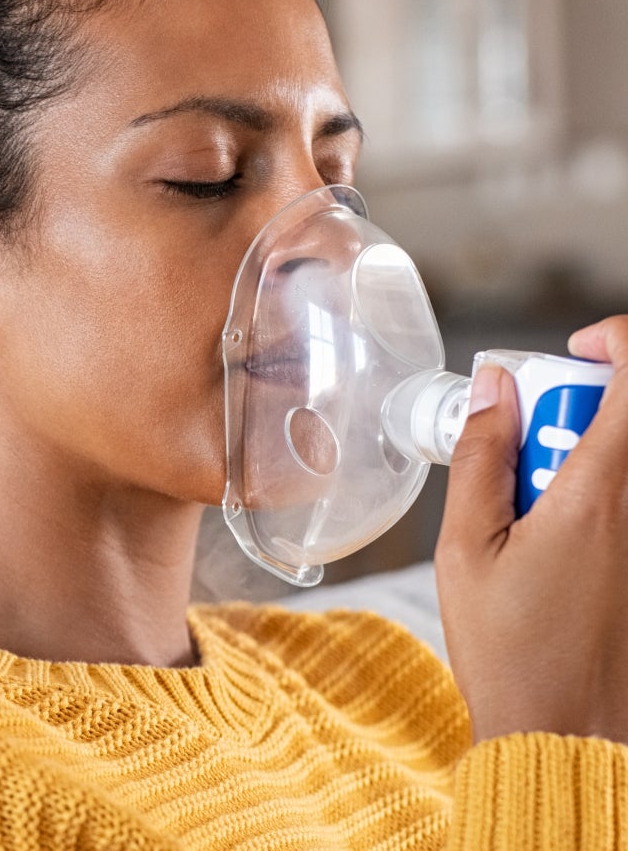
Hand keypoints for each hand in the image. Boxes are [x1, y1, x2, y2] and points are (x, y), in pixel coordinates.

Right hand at [433, 315, 627, 743]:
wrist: (569, 737)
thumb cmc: (512, 654)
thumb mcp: (466, 549)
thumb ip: (481, 457)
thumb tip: (497, 387)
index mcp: (599, 494)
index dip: (615, 342)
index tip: (575, 352)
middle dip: (579, 416)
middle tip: (531, 458)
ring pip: (623, 464)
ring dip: (588, 464)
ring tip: (545, 517)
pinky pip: (623, 505)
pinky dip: (597, 503)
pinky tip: (565, 552)